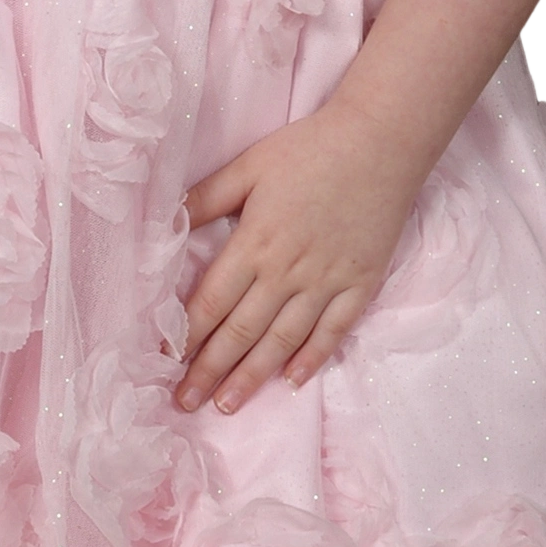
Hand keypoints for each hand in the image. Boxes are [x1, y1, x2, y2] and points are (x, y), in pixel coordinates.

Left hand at [170, 100, 423, 416]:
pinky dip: (312, 359)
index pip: (212, 302)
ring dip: (253, 377)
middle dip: (209, 371)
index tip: (164, 363)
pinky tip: (292, 381)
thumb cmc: (310, 149)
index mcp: (254, 243)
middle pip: (241, 332)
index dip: (186, 336)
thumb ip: (207, 198)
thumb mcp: (248, 166)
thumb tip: (166, 221)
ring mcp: (326, 283)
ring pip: (282, 341)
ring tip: (227, 405)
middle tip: (185, 404)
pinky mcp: (360, 285)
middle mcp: (287, 272)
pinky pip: (333, 332)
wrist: (381, 141)